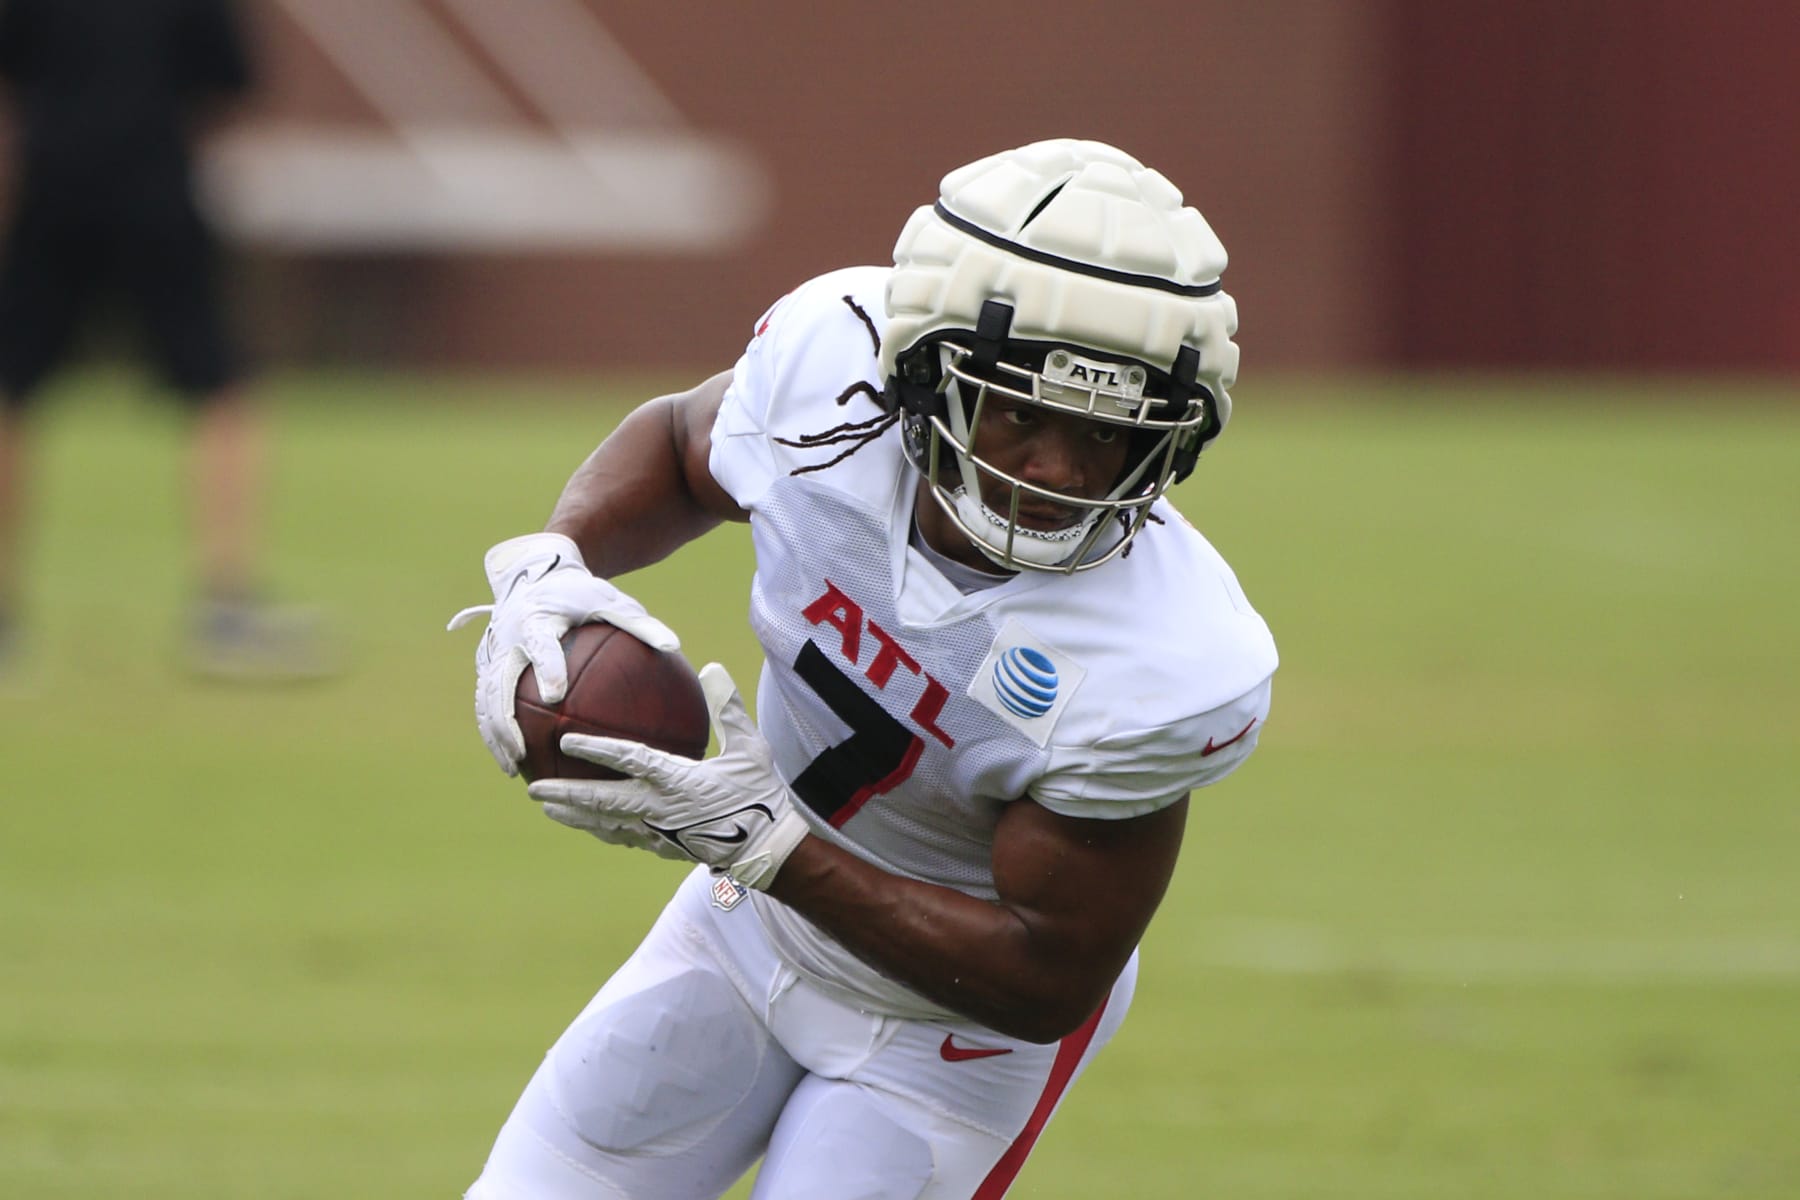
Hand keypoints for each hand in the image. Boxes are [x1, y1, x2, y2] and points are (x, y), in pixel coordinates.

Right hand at [447, 532, 677, 775]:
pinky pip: (486, 703)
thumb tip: (674, 647)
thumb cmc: (581, 594)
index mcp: (537, 617)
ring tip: (513, 768)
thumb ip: (640, 624)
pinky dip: (495, 731)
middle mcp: (508, 637)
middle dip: (505, 720)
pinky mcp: (488, 666)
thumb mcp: (612, 602)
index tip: (556, 695)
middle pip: (499, 682)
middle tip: (522, 752)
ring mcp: (493, 654)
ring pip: (485, 699)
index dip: (546, 668)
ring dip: (495, 734)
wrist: (535, 576)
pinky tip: (515, 760)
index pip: (539, 644)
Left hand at [528, 663, 808, 890]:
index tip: (566, 741)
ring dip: (573, 815)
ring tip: (545, 808)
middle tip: (534, 788)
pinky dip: (599, 828)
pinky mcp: (662, 847)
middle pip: (602, 801)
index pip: (629, 761)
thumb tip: (713, 668)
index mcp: (679, 781)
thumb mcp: (750, 748)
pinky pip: (622, 837)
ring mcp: (658, 832)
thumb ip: (728, 709)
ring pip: (605, 823)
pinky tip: (586, 824)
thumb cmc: (760, 795)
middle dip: (565, 794)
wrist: (767, 848)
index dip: (596, 751)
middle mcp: (660, 809)